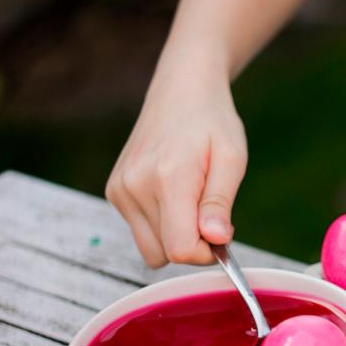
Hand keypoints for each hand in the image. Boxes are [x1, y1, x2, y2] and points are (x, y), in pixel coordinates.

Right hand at [106, 65, 246, 267]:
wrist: (181, 91)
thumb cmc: (213, 123)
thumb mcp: (231, 159)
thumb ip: (220, 203)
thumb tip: (216, 239)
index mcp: (167, 179)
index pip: (180, 249)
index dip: (205, 253)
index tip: (221, 233)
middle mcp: (135, 187)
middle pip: (166, 254)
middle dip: (194, 245)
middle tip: (211, 214)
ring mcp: (120, 190)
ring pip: (152, 249)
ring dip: (176, 237)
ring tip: (192, 202)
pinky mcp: (114, 191)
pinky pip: (141, 232)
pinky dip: (162, 225)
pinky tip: (174, 195)